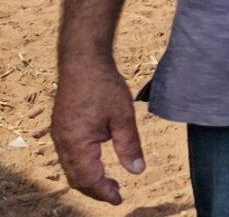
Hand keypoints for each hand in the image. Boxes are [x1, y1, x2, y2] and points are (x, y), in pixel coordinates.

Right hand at [50, 55, 144, 205]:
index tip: (119, 199)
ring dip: (88, 179)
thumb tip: (137, 171)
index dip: (104, 192)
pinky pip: (68, 156)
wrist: (82, 61)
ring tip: (108, 182)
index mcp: (76, 143)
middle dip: (95, 189)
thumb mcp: (123, 116)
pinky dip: (81, 166)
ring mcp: (59, 135)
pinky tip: (96, 163)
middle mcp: (63, 143)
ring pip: (70, 168)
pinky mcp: (61, 127)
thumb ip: (129, 145)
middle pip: (76, 178)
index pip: (89, 179)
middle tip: (116, 194)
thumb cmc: (103, 85)